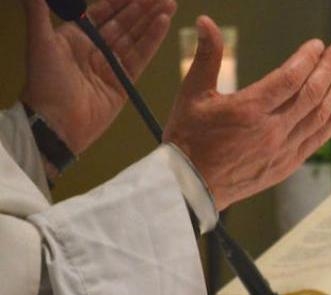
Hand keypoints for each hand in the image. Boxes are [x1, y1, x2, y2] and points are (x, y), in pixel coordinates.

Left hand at [20, 0, 175, 154]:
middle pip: (124, 23)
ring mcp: (111, 65)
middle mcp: (96, 49)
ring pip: (135, 37)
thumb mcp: (40, 43)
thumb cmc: (45, 83)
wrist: (57, 123)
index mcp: (76, 37)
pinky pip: (141, 56)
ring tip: (170, 5)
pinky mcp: (124, 82)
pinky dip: (152, 40)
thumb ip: (37, 14)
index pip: (102, 13)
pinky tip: (163, 24)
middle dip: (143, 8)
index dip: (121, 1)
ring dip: (152, 21)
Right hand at [164, 16, 330, 210]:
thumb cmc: (188, 139)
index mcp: (248, 110)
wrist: (190, 187)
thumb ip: (206, 56)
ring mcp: (283, 149)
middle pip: (311, 94)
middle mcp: (271, 130)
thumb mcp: (192, 94)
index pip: (289, 79)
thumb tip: (204, 21)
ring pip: (319, 115)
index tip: (319, 44)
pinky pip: (319, 140)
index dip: (307, 59)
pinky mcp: (287, 164)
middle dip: (330, 68)